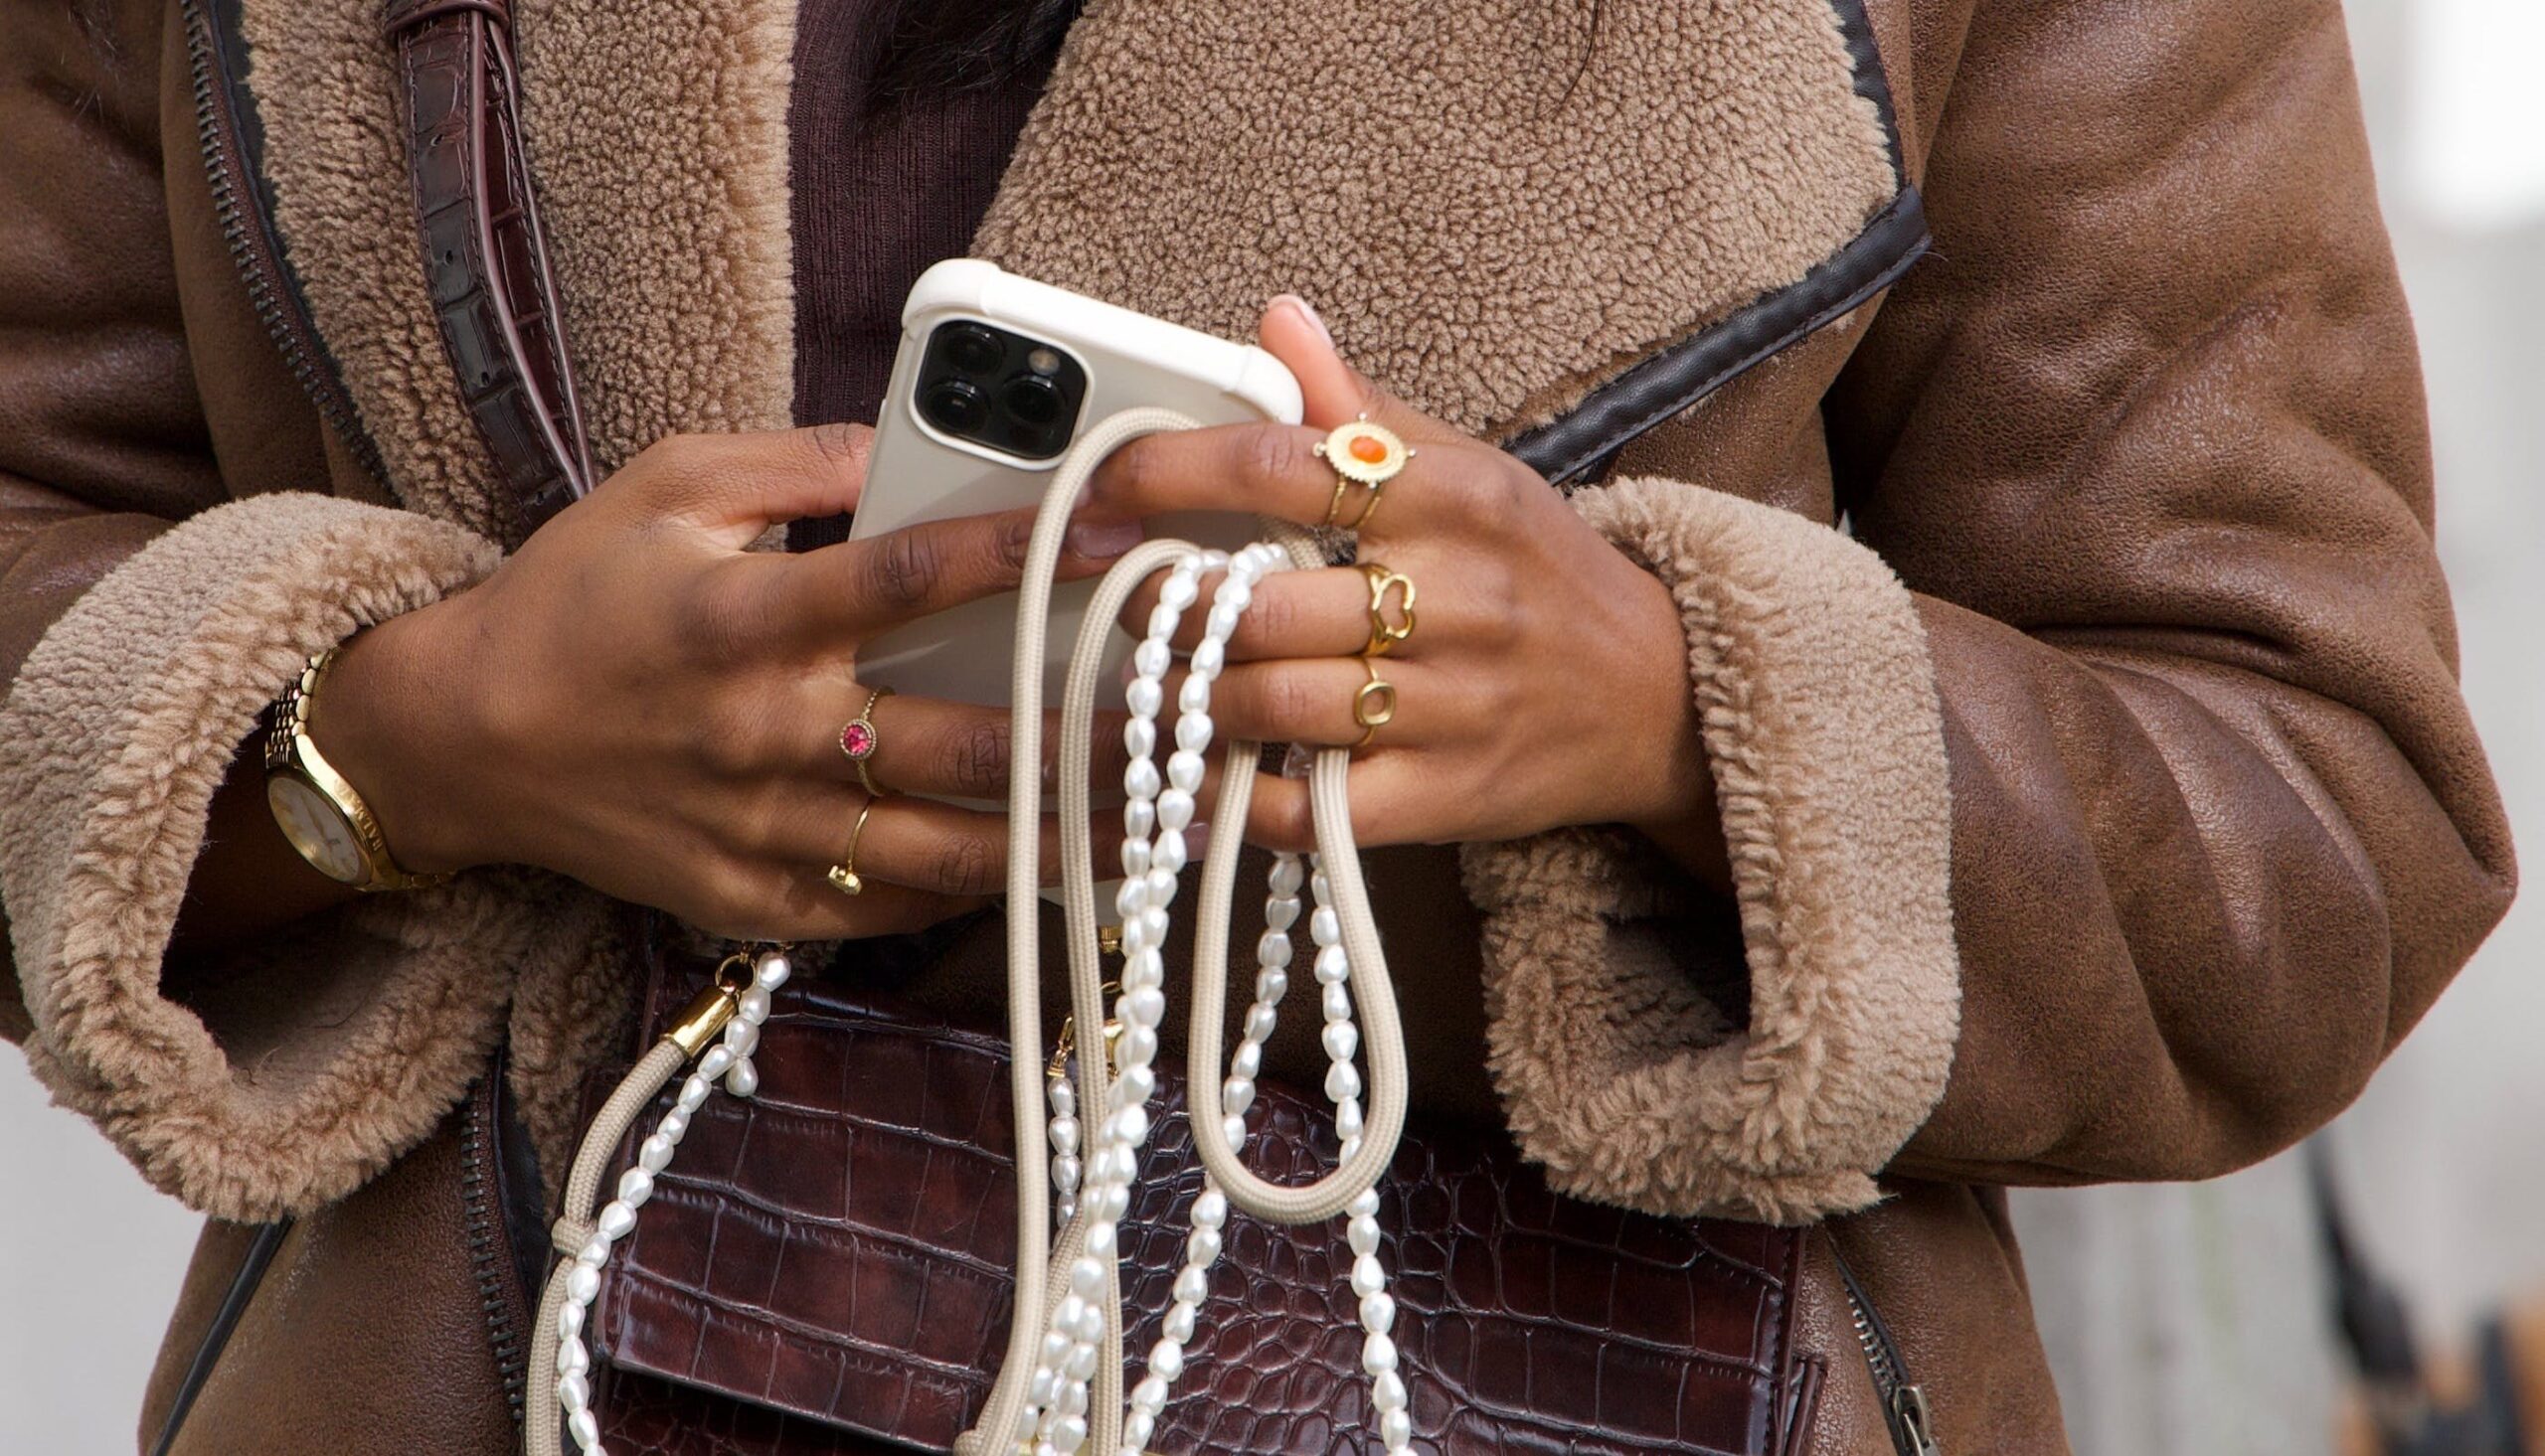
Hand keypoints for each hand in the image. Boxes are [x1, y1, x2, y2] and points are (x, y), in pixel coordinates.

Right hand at [317, 423, 1149, 939]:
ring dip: (1067, 838)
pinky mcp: (754, 900)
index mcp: (746, 619)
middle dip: (1092, 735)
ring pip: (946, 847)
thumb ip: (791, 460)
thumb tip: (903, 439)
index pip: (912, 577)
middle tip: (1198, 724)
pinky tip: (1063, 877)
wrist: (464, 739)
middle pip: (963, 741)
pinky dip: (976, 892)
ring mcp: (763, 831)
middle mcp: (766, 733)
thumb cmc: (575, 599)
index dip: (1029, 552)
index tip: (1132, 534)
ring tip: (1170, 821)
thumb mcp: (664, 487)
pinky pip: (888, 906)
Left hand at [1081, 298, 1727, 885]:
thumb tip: (1277, 324)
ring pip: (1270, 703)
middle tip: (1140, 605)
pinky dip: (1238, 799)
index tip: (1102, 490)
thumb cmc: (1539, 575)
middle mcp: (1456, 597)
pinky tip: (1210, 777)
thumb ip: (1361, 409)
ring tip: (1177, 684)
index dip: (1169, 475)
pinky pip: (1307, 808)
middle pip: (1257, 603)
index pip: (1282, 467)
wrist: (1660, 697)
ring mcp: (1453, 704)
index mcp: (1451, 498)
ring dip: (1196, 700)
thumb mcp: (1471, 471)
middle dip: (1171, 607)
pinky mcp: (1446, 796)